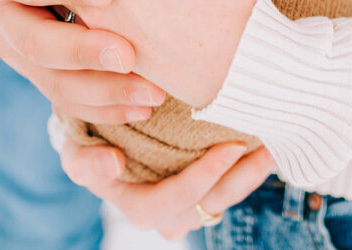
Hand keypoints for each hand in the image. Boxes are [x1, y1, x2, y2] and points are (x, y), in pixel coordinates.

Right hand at [0, 0, 166, 122]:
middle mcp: (2, 16)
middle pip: (37, 43)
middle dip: (83, 50)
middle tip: (129, 52)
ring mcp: (16, 50)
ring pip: (53, 81)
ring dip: (100, 92)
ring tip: (149, 92)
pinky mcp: (34, 70)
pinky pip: (64, 98)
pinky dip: (101, 109)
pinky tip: (141, 108)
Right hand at [51, 117, 274, 240]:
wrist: (102, 138)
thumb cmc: (91, 142)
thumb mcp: (77, 151)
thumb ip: (86, 162)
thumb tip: (111, 163)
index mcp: (139, 206)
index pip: (174, 200)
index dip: (203, 177)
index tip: (229, 147)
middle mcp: (167, 213)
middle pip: (210, 202)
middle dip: (240, 176)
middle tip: (262, 143)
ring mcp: (188, 205)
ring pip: (226, 197)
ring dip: (251, 174)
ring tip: (274, 144)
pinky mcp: (203, 191)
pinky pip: (231, 185)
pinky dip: (249, 167)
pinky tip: (267, 142)